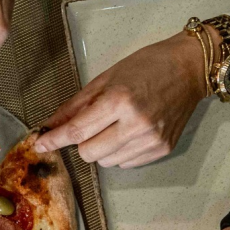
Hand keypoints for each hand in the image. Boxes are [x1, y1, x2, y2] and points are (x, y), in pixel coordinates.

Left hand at [36, 30, 213, 166]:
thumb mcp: (106, 78)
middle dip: (81, 143)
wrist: (190, 68)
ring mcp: (151, 140)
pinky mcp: (162, 149)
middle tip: (91, 126)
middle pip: (89, 153)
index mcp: (119, 101)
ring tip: (114, 126)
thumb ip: (76, 105)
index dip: (54, 140)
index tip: (39, 145)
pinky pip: (125, 163)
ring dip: (101, 148)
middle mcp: (136, 124)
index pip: (78, 131)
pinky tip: (129, 133)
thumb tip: (50, 125)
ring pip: (106, 162)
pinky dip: (119, 152)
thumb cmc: (146, 66)